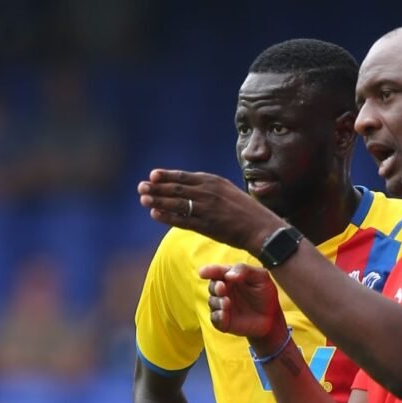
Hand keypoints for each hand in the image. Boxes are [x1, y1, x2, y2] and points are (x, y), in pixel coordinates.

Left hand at [138, 169, 282, 253]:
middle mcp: (208, 192)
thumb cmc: (245, 210)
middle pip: (176, 188)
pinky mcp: (206, 225)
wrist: (260, 228)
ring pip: (176, 203)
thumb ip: (209, 188)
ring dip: (158, 200)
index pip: (184, 177)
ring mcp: (206, 209)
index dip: (167, 176)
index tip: (153, 175)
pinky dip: (167, 216)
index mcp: (214, 181)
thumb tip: (190, 187)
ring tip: (143, 199)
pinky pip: (182, 220)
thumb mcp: (228, 191)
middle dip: (157, 187)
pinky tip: (155, 214)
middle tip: (141, 187)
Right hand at [200, 263, 283, 342]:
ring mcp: (223, 306)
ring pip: (212, 302)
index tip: (203, 272)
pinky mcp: (224, 321)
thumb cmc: (265, 294)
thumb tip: (229, 275)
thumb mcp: (261, 277)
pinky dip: (218, 316)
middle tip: (222, 288)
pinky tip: (224, 314)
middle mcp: (224, 290)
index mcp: (230, 277)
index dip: (210, 271)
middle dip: (215, 287)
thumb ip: (245, 271)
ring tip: (227, 302)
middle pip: (213, 286)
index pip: (218, 272)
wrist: (272, 317)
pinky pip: (216, 319)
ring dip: (217, 302)